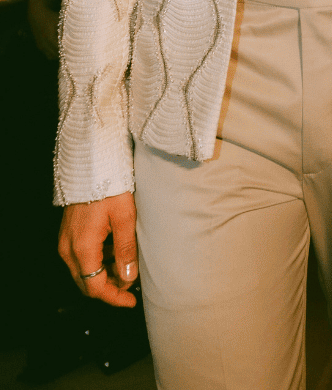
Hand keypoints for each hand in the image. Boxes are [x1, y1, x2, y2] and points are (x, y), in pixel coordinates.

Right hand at [58, 193, 138, 308]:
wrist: (92, 164)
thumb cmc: (110, 187)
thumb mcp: (125, 218)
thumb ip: (126, 250)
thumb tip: (128, 278)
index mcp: (82, 248)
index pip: (95, 287)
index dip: (114, 297)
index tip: (131, 300)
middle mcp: (68, 249)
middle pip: (87, 282)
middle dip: (110, 287)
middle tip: (132, 284)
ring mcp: (66, 242)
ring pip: (84, 271)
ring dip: (104, 274)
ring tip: (128, 265)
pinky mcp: (68, 234)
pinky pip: (81, 258)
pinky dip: (98, 261)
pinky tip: (116, 252)